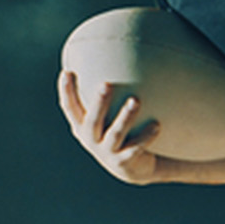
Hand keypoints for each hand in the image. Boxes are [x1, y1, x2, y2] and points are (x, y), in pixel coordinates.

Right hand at [58, 70, 161, 184]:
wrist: (130, 167)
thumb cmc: (116, 131)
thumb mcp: (105, 117)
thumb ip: (103, 96)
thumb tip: (109, 55)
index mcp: (81, 127)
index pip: (70, 108)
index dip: (66, 91)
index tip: (67, 72)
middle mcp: (90, 140)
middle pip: (92, 120)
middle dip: (98, 102)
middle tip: (106, 84)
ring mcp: (106, 152)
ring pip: (116, 134)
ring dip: (125, 117)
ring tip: (135, 101)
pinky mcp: (123, 162)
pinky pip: (136, 148)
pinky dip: (147, 136)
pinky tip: (158, 125)